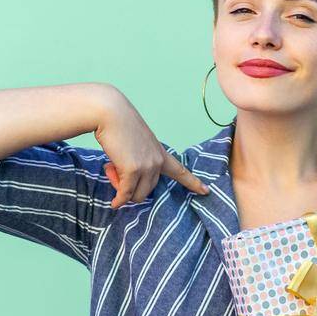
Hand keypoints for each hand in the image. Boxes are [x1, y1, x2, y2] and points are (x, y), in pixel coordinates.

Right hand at [92, 93, 208, 207]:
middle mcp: (158, 160)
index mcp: (160, 152)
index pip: (180, 170)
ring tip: (111, 170)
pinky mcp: (133, 170)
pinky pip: (126, 194)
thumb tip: (127, 186)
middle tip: (114, 170)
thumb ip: (136, 161)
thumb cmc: (118, 125)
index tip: (206, 191)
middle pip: (148, 190)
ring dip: (123, 191)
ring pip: (137, 195)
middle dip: (130, 187)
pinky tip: (114, 203)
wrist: (110, 112)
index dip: (193, 182)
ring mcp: (147, 165)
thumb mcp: (135, 144)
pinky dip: (119, 200)